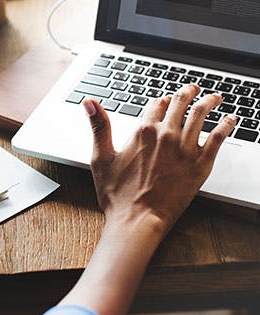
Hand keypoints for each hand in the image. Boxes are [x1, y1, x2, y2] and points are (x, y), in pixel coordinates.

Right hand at [83, 84, 235, 232]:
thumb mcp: (100, 158)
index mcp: (143, 132)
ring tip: (215, 97)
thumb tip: (89, 102)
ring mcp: (185, 149)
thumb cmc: (117, 196)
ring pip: (202, 114)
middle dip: (188, 92)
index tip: (165, 101)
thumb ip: (98, 127)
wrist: (137, 220)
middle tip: (193, 90)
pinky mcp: (201, 164)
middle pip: (181, 103)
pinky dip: (227, 124)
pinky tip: (230, 120)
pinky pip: (219, 137)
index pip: (157, 104)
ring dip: (210, 101)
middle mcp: (166, 135)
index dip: (161, 101)